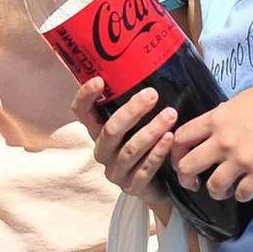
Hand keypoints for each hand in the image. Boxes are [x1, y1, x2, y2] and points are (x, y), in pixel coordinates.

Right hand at [71, 77, 176, 209]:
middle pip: (110, 130)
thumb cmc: (147, 145)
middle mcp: (102, 151)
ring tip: (170, 115)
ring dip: (150, 131)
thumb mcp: (137, 123)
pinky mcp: (132, 187)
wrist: (159, 186)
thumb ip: (136, 102)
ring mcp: (116, 172)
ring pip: (130, 150)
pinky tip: (169, 139)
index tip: (99, 80)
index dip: (86, 97)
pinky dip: (158, 153)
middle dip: (131, 112)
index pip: (82, 112)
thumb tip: (151, 63)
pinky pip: (145, 169)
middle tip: (152, 95)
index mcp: (98, 132)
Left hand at [170, 77, 252, 202]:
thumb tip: (214, 130)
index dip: (175, 152)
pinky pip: (243, 194)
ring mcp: (241, 159)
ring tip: (223, 190)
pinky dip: (242, 196)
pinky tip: (245, 191)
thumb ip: (221, 118)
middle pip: (188, 166)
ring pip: (214, 186)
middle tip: (193, 182)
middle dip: (186, 178)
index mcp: (215, 120)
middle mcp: (223, 141)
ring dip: (216, 191)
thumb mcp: (239, 101)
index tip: (180, 160)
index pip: (181, 138)